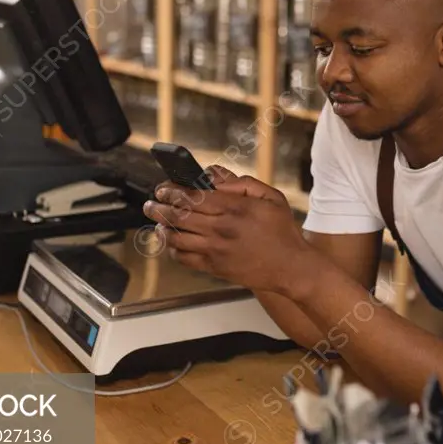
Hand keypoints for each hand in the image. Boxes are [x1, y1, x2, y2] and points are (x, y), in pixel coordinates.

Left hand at [142, 166, 317, 294]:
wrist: (291, 268)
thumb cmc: (282, 231)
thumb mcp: (270, 197)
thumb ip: (241, 183)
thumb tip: (214, 176)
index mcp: (234, 208)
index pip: (192, 196)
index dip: (172, 190)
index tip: (164, 187)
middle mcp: (221, 229)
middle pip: (179, 215)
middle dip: (159, 206)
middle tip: (151, 202)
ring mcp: (215, 250)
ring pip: (176, 237)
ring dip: (162, 227)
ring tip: (157, 220)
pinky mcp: (214, 268)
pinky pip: (184, 258)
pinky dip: (173, 249)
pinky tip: (172, 241)